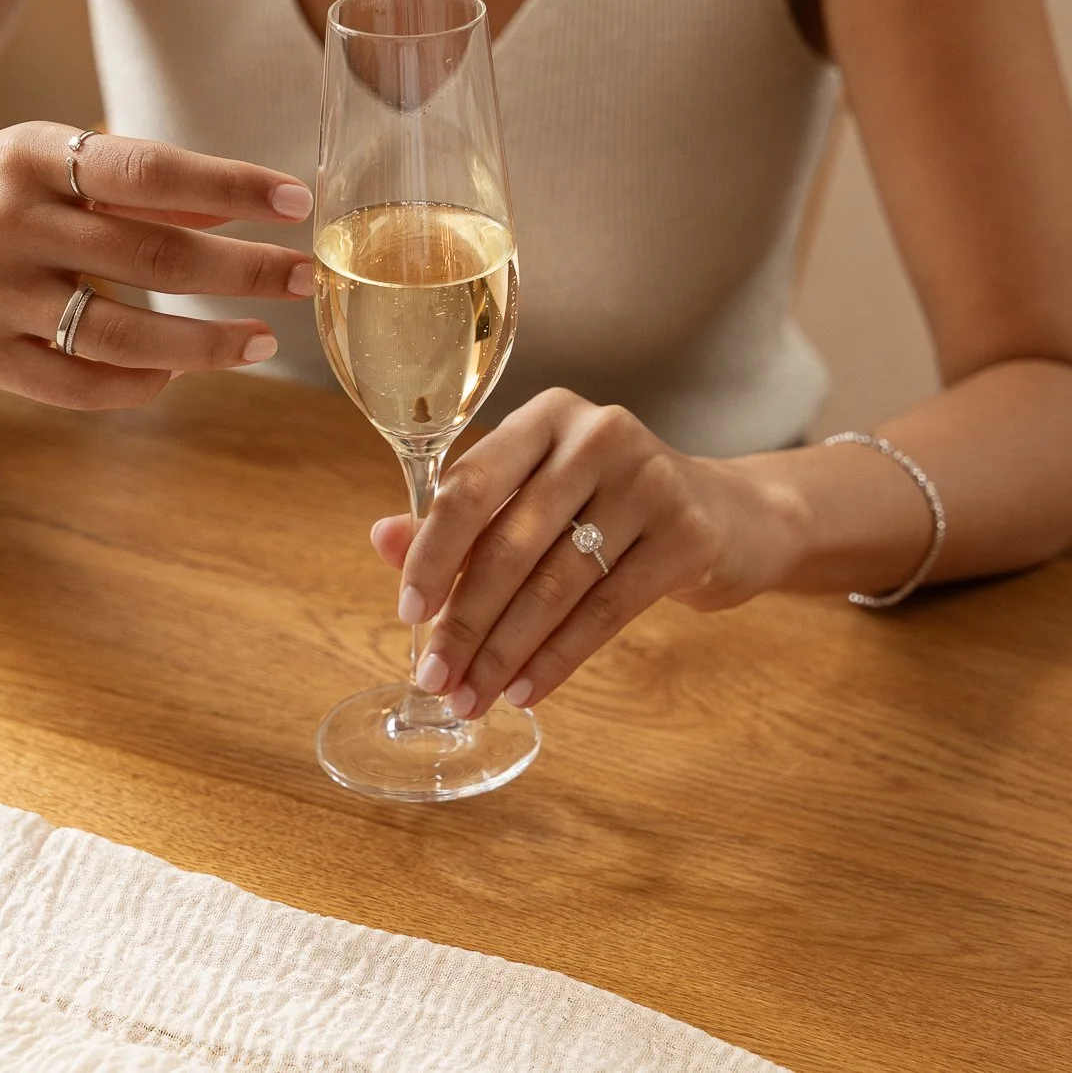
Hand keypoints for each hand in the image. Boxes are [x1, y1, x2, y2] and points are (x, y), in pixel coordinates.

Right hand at [0, 121, 315, 408]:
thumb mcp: (52, 165)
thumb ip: (139, 186)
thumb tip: (233, 210)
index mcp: (34, 159)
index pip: (151, 170)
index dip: (231, 186)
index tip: (297, 201)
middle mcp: (14, 224)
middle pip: (154, 255)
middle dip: (245, 271)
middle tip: (305, 277)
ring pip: (124, 334)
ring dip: (208, 342)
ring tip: (262, 340)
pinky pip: (80, 385)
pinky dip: (139, 383)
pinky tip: (175, 371)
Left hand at [371, 388, 803, 715]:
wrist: (731, 514)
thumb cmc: (612, 506)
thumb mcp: (538, 497)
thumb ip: (462, 517)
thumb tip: (380, 538)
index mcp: (547, 416)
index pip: (470, 485)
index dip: (432, 554)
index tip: (407, 614)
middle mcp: (598, 434)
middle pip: (511, 542)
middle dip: (465, 621)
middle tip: (436, 678)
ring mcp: (649, 480)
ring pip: (555, 584)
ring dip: (505, 652)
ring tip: (474, 696)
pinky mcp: (688, 533)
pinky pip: (606, 610)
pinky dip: (559, 658)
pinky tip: (528, 690)